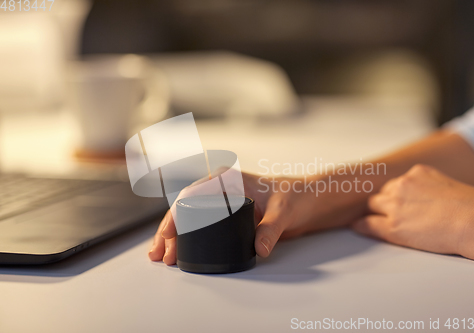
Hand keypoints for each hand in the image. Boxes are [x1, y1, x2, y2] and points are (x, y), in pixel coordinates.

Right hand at [148, 171, 368, 264]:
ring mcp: (222, 203)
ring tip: (163, 258)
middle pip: (185, 209)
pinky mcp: (228, 217)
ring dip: (176, 238)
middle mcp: (220, 189)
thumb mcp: (285, 210)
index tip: (168, 235)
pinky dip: (190, 240)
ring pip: (190, 219)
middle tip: (159, 253)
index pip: (192, 195)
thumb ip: (270, 229)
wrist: (312, 201)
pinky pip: (203, 228)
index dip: (175, 216)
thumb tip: (258, 248)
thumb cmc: (299, 195)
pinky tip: (181, 253)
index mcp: (227, 179)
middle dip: (169, 231)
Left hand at [352, 164, 473, 265]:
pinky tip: (357, 227)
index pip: (395, 183)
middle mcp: (403, 185)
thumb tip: (423, 197)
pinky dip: (361, 226)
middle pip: (381, 194)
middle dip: (382, 203)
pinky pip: (368, 224)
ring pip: (373, 206)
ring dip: (374, 213)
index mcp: (417, 173)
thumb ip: (428, 187)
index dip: (393, 195)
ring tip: (366, 219)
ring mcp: (396, 205)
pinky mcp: (393, 226)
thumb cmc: (472, 209)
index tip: (390, 200)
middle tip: (379, 212)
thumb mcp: (447, 186)